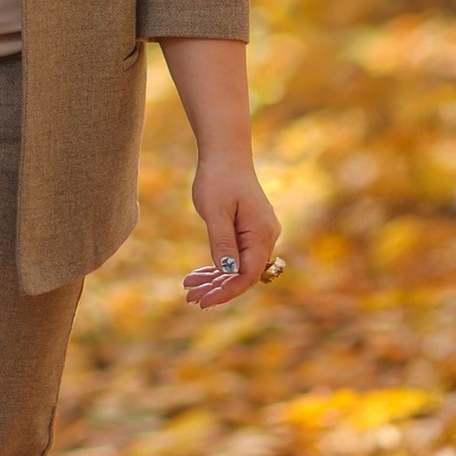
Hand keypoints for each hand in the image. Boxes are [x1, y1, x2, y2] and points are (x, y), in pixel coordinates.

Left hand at [181, 155, 279, 310]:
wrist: (225, 153)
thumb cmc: (218, 179)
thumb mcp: (215, 212)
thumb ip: (222, 243)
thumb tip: (228, 271)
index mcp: (261, 234)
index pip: (247, 275)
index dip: (227, 292)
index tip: (204, 302)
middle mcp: (266, 236)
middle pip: (244, 274)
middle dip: (217, 289)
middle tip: (190, 298)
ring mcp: (260, 233)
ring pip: (239, 266)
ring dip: (216, 279)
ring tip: (189, 289)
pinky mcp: (250, 229)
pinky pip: (237, 254)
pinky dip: (219, 265)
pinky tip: (199, 275)